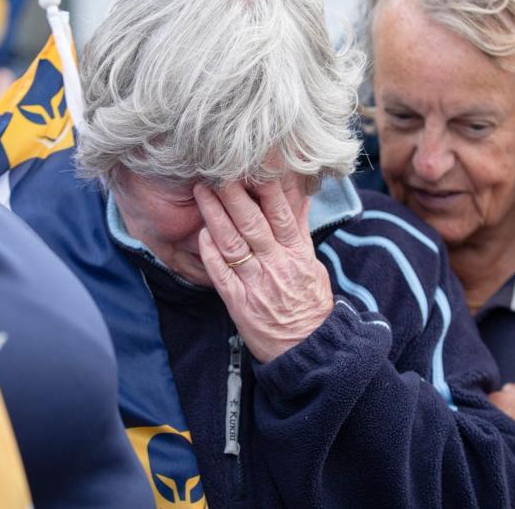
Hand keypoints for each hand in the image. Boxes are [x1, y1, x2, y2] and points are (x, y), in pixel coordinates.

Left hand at [194, 180, 333, 362]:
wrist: (308, 349)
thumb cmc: (309, 304)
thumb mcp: (312, 263)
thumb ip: (301, 230)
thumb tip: (301, 197)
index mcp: (296, 254)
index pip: (280, 215)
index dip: (266, 189)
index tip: (254, 166)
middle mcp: (276, 265)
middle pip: (252, 224)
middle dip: (234, 196)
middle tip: (218, 172)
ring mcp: (256, 283)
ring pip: (233, 244)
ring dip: (215, 216)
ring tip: (202, 193)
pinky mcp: (240, 303)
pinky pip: (221, 274)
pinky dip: (211, 253)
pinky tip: (201, 234)